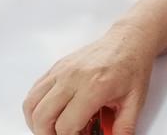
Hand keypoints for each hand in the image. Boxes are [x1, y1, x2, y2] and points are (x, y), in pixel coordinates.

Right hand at [22, 23, 155, 134]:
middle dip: (48, 134)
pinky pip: (35, 90)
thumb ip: (123, 127)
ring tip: (53, 128)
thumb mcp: (135, 101)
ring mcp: (62, 70)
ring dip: (37, 122)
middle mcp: (73, 77)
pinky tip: (50, 112)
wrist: (130, 40)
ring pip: (31, 103)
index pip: (66, 125)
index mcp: (94, 87)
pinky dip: (35, 106)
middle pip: (42, 117)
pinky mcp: (57, 66)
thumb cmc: (132, 66)